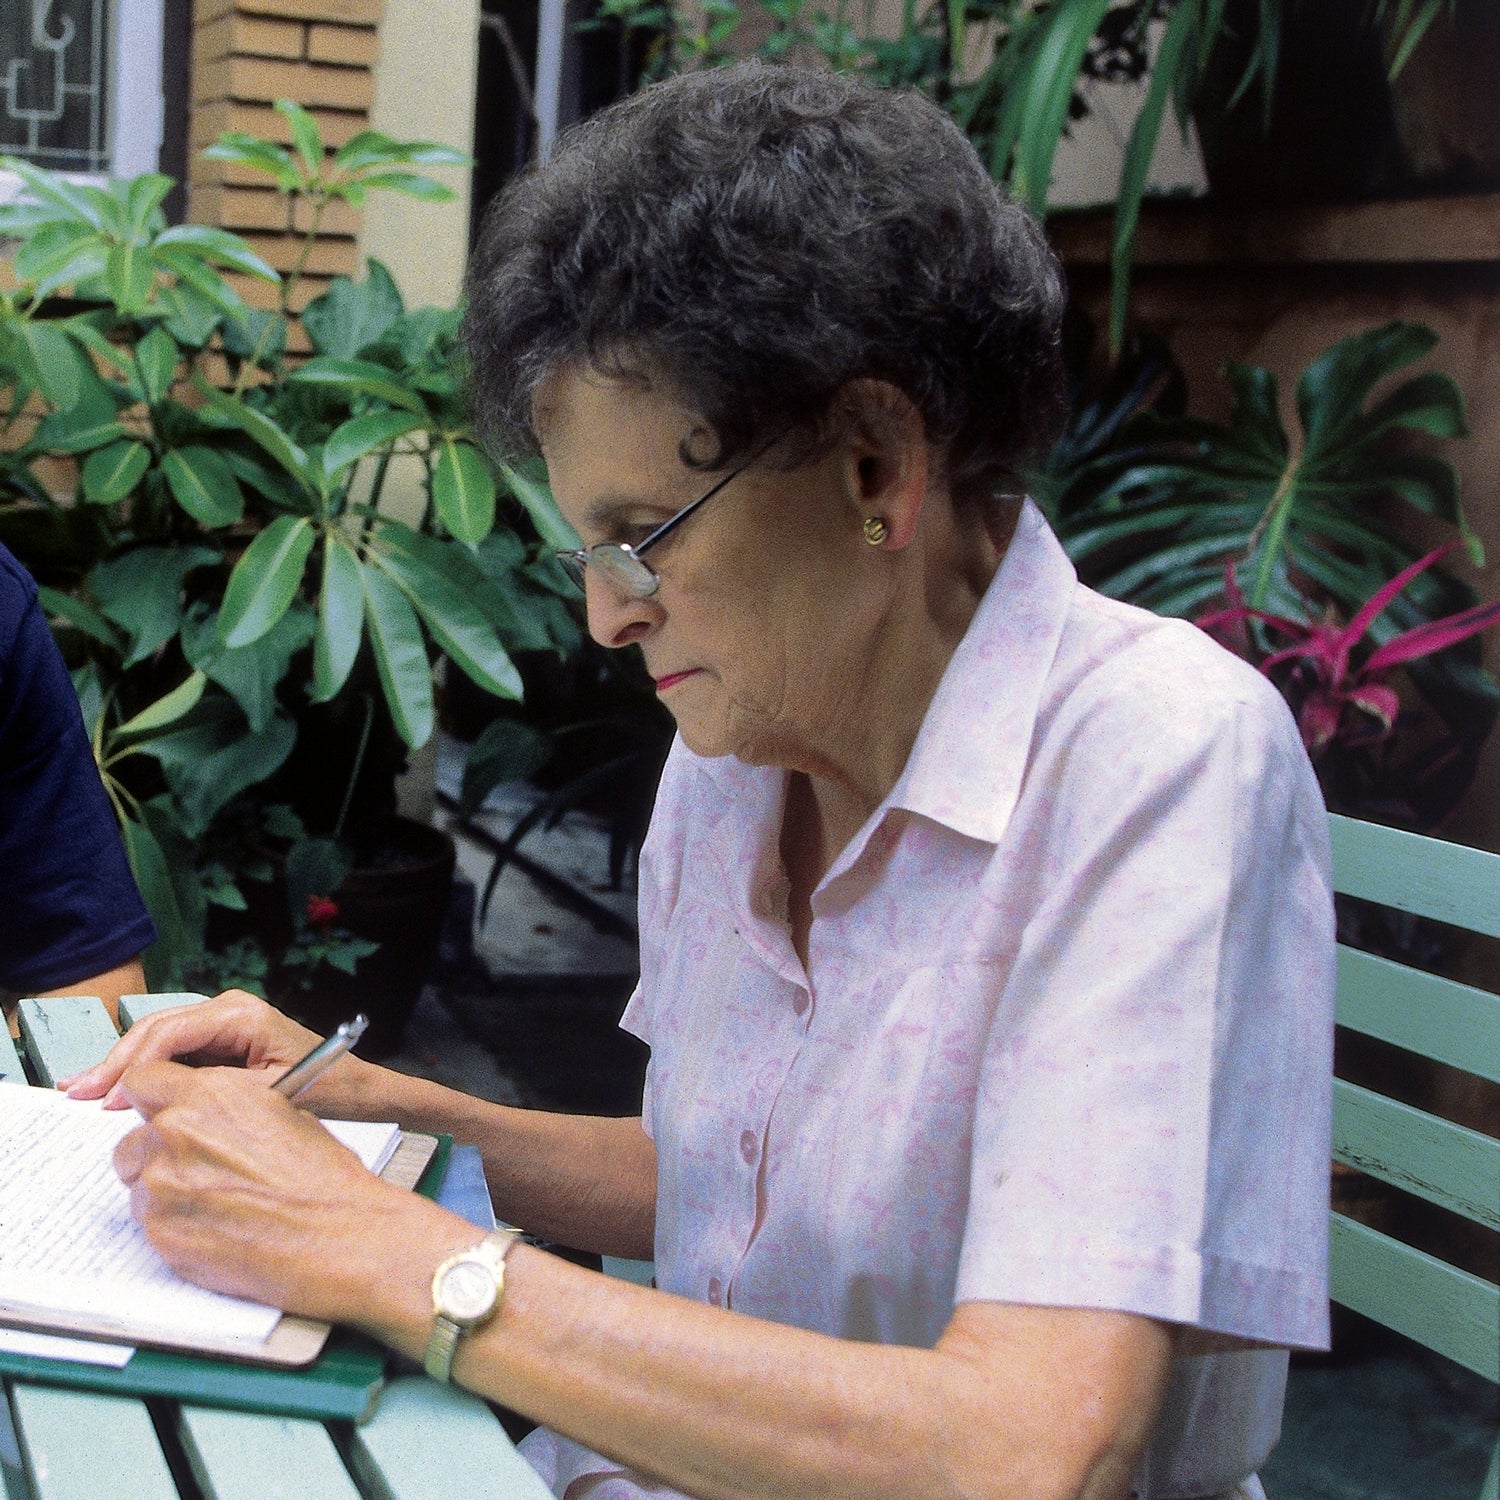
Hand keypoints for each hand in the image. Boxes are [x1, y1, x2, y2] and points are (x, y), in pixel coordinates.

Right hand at [60, 990, 368, 1113]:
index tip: (106, 1098)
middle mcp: (228, 1007)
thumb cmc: (324, 1088)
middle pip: (156, 1029)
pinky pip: (173, 1049)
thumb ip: (211, 1091)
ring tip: (80, 1090)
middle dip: (115, 1061)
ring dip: (122, 1064)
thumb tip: (155, 1096)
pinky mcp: (221, 1036)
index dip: (133, 1065)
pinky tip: (112, 1086)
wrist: (357, 1085)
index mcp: (240, 1014)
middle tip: (76, 1093)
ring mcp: (223, 1019)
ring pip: (158, 1037)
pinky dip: (143, 1067)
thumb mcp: (267, 1094)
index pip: (170, 1032)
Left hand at [112, 1060, 447, 1319]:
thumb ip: (226, 1107)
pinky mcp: (159, 1231)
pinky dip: (173, 1224)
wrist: (336, 1235)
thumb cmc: (322, 1178)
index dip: (151, 1100)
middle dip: (155, 1152)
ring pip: (137, 1182)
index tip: (159, 1114)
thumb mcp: (281, 1113)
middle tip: (193, 1169)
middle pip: (131, 1138)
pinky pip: (148, 1222)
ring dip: (163, 1189)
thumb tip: (202, 1112)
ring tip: (213, 1203)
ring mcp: (162, 1184)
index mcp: (210, 1094)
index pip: (143, 1079)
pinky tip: (215, 1228)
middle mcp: (177, 1132)